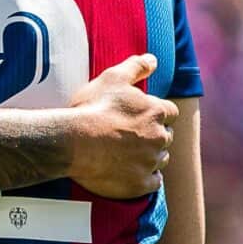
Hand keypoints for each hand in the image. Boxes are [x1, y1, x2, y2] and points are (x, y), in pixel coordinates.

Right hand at [63, 54, 177, 198]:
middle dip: (153, 136)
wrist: (72, 142)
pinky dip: (144, 179)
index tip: (139, 117)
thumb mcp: (112, 78)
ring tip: (125, 155)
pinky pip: (152, 183)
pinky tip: (127, 173)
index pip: (170, 113)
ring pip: (160, 160)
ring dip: (149, 157)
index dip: (156, 114)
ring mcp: (150, 162)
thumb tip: (154, 59)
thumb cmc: (91, 108)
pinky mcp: (140, 184)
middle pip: (166, 137)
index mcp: (156, 112)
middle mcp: (159, 137)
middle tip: (128, 136)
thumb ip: (136, 67)